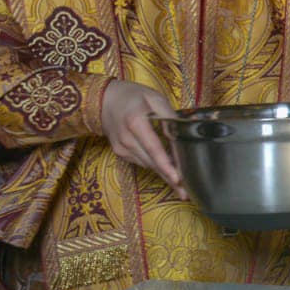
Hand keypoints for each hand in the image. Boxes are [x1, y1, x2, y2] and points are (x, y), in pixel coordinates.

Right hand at [101, 80, 184, 196]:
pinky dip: (154, 166)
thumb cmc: (134, 97)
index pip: (153, 148)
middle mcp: (126, 139)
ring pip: (147, 165)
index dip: (166, 165)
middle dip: (168, 178)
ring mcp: (121, 148)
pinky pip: (141, 162)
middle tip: (186, 193)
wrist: (104, 100)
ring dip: (163, 175)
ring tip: (181, 187)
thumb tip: (182, 132)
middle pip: (151, 162)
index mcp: (136, 122)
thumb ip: (168, 116)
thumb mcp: (154, 98)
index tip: (177, 178)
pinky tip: (167, 171)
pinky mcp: (120, 152)